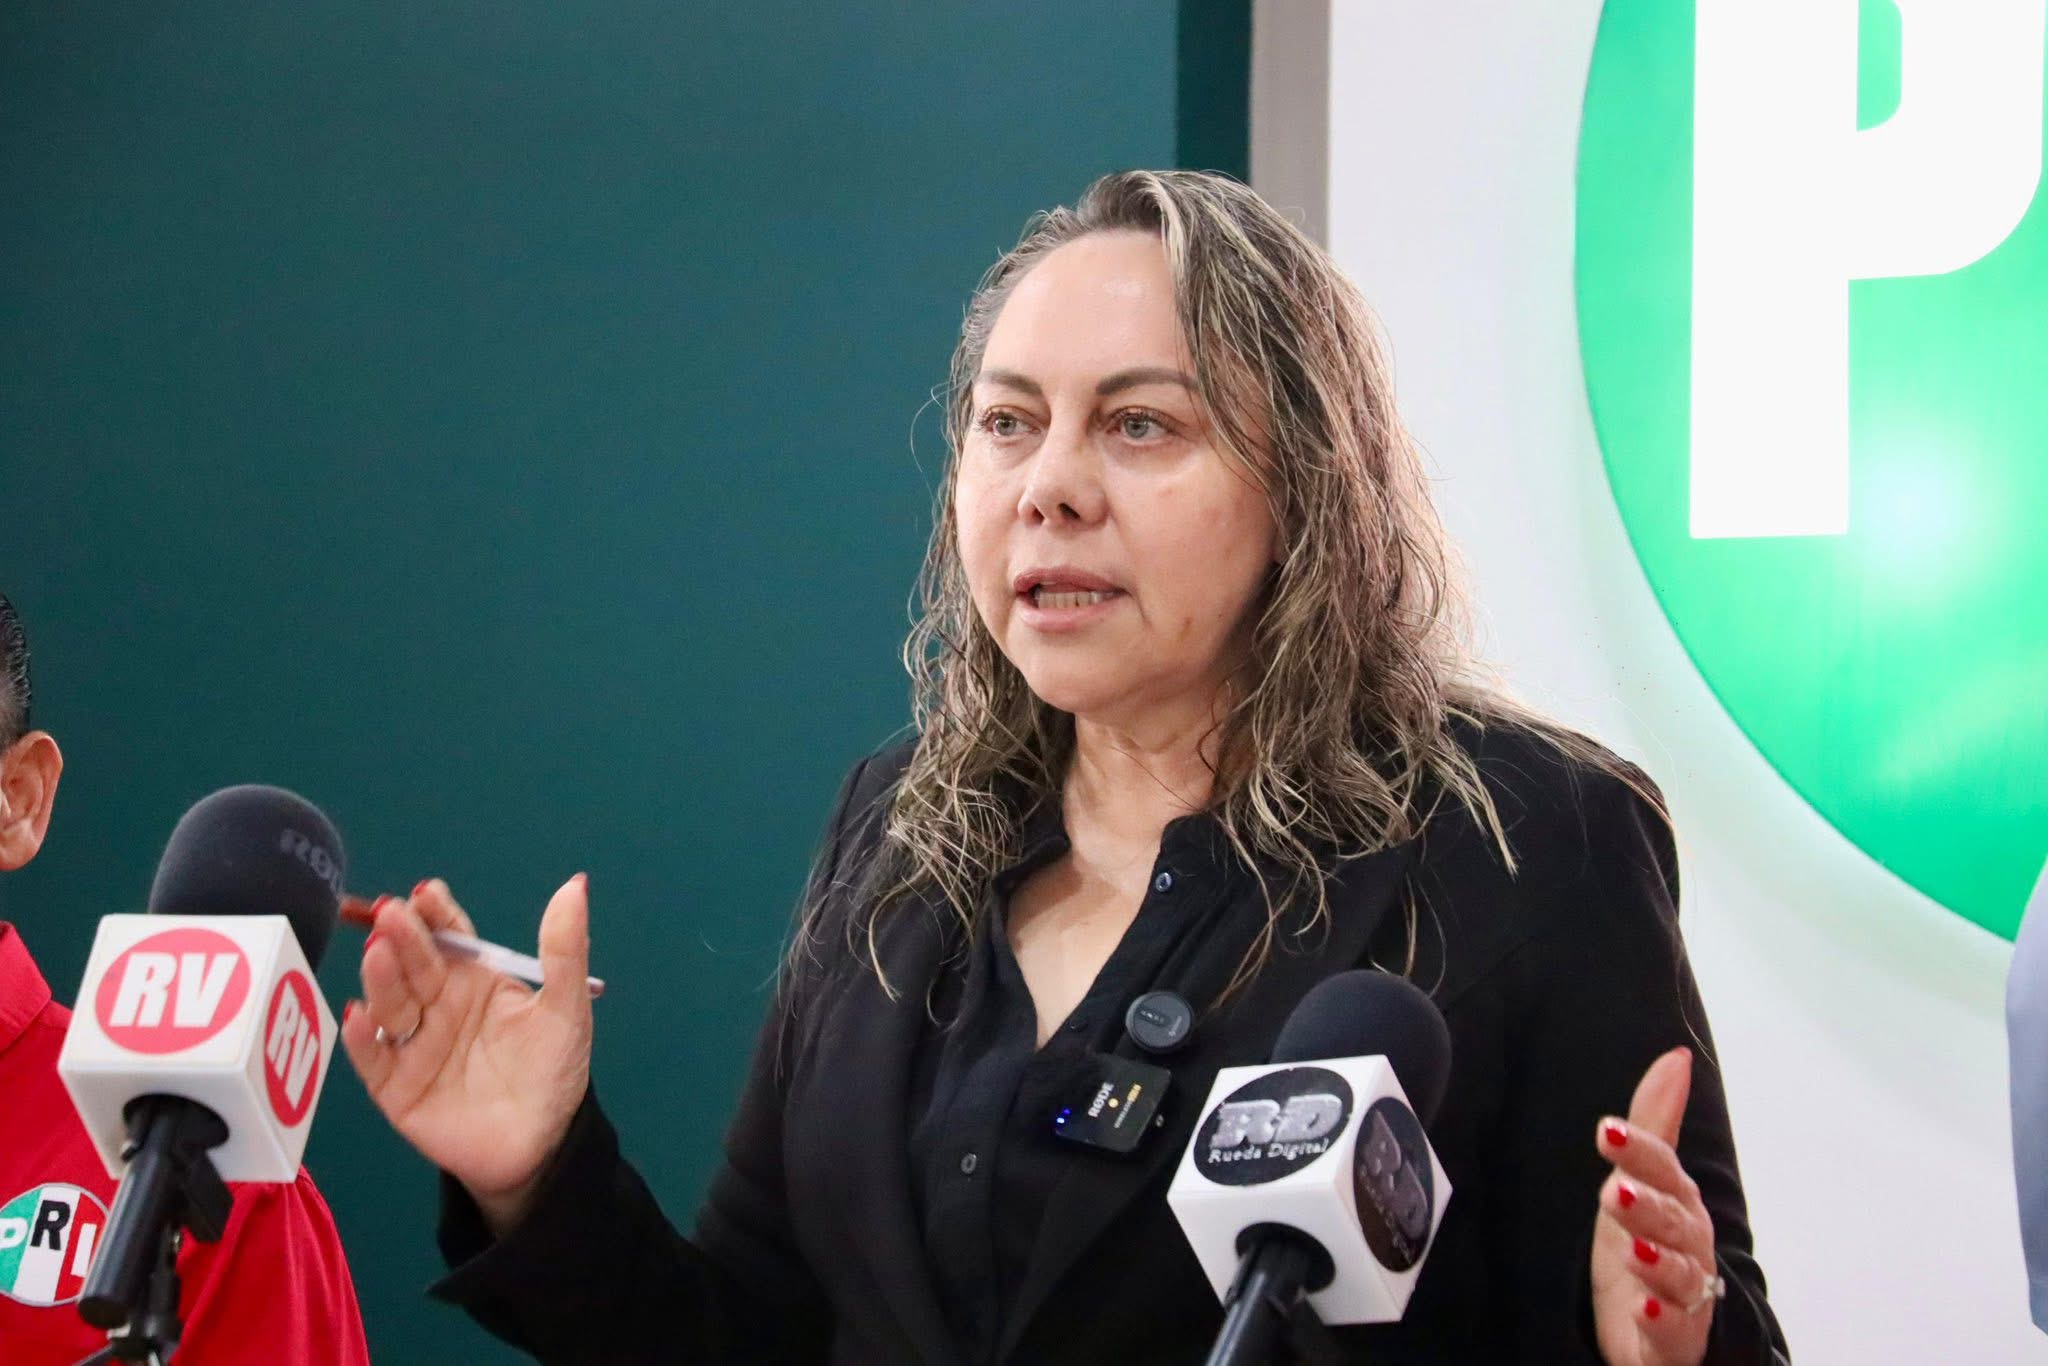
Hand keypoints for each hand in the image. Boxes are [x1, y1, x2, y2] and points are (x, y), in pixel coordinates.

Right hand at [340, 875, 593, 1234]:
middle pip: (415, 965)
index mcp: (474, 979)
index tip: (427, 893)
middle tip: (391, 914)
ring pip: (391, 1004)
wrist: (542, 1146)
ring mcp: (413, 1044)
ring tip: (378, 953)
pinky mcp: (394, 1086)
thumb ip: (565, 950)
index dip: (437, 914)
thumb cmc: (552, 1071)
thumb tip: (575, 885)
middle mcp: (436, 1004)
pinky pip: (373, 1058)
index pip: (450, 937)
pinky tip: (358, 1015)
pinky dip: (360, 1038)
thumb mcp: (566, 1007)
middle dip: (403, 938)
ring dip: (382, 978)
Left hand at [1589, 1047, 1720, 1365]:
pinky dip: (1661, 1321)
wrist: (1655, 1324)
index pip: (1662, 1169)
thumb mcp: (1641, 1179)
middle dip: (1647, 1206)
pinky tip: (1644, 1309)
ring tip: (1634, 1250)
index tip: (1607, 1130)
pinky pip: (1673, 1330)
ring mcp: (1683, 1293)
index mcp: (1677, 1201)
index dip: (1638, 1149)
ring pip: (1679, 1274)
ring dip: (1658, 1262)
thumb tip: (1677, 1057)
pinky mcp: (1673, 1338)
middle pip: (1673, 1221)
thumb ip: (1655, 1121)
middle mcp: (1687, 1245)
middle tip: (1614, 1191)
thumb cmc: (1648, 1241)